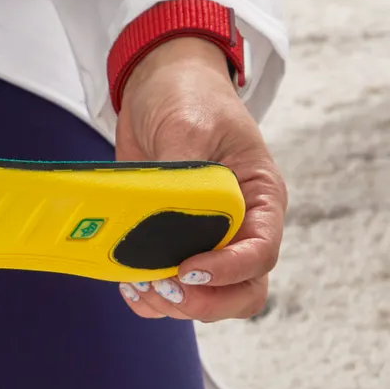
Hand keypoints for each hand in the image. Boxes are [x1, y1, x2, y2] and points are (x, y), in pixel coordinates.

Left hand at [113, 37, 286, 321]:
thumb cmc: (189, 97)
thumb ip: (185, 176)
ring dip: (172, 302)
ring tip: (139, 284)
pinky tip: (128, 283)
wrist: (158, 86)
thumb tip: (168, 219)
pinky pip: (168, 287)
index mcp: (260, 198)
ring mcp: (205, 239)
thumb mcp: (189, 126)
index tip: (189, 267)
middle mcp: (239, 227)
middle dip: (205, 302)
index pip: (261, 253)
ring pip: (205, 298)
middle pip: (242, 292)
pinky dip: (149, 295)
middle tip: (165, 288)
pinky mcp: (170, 242)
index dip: (229, 271)